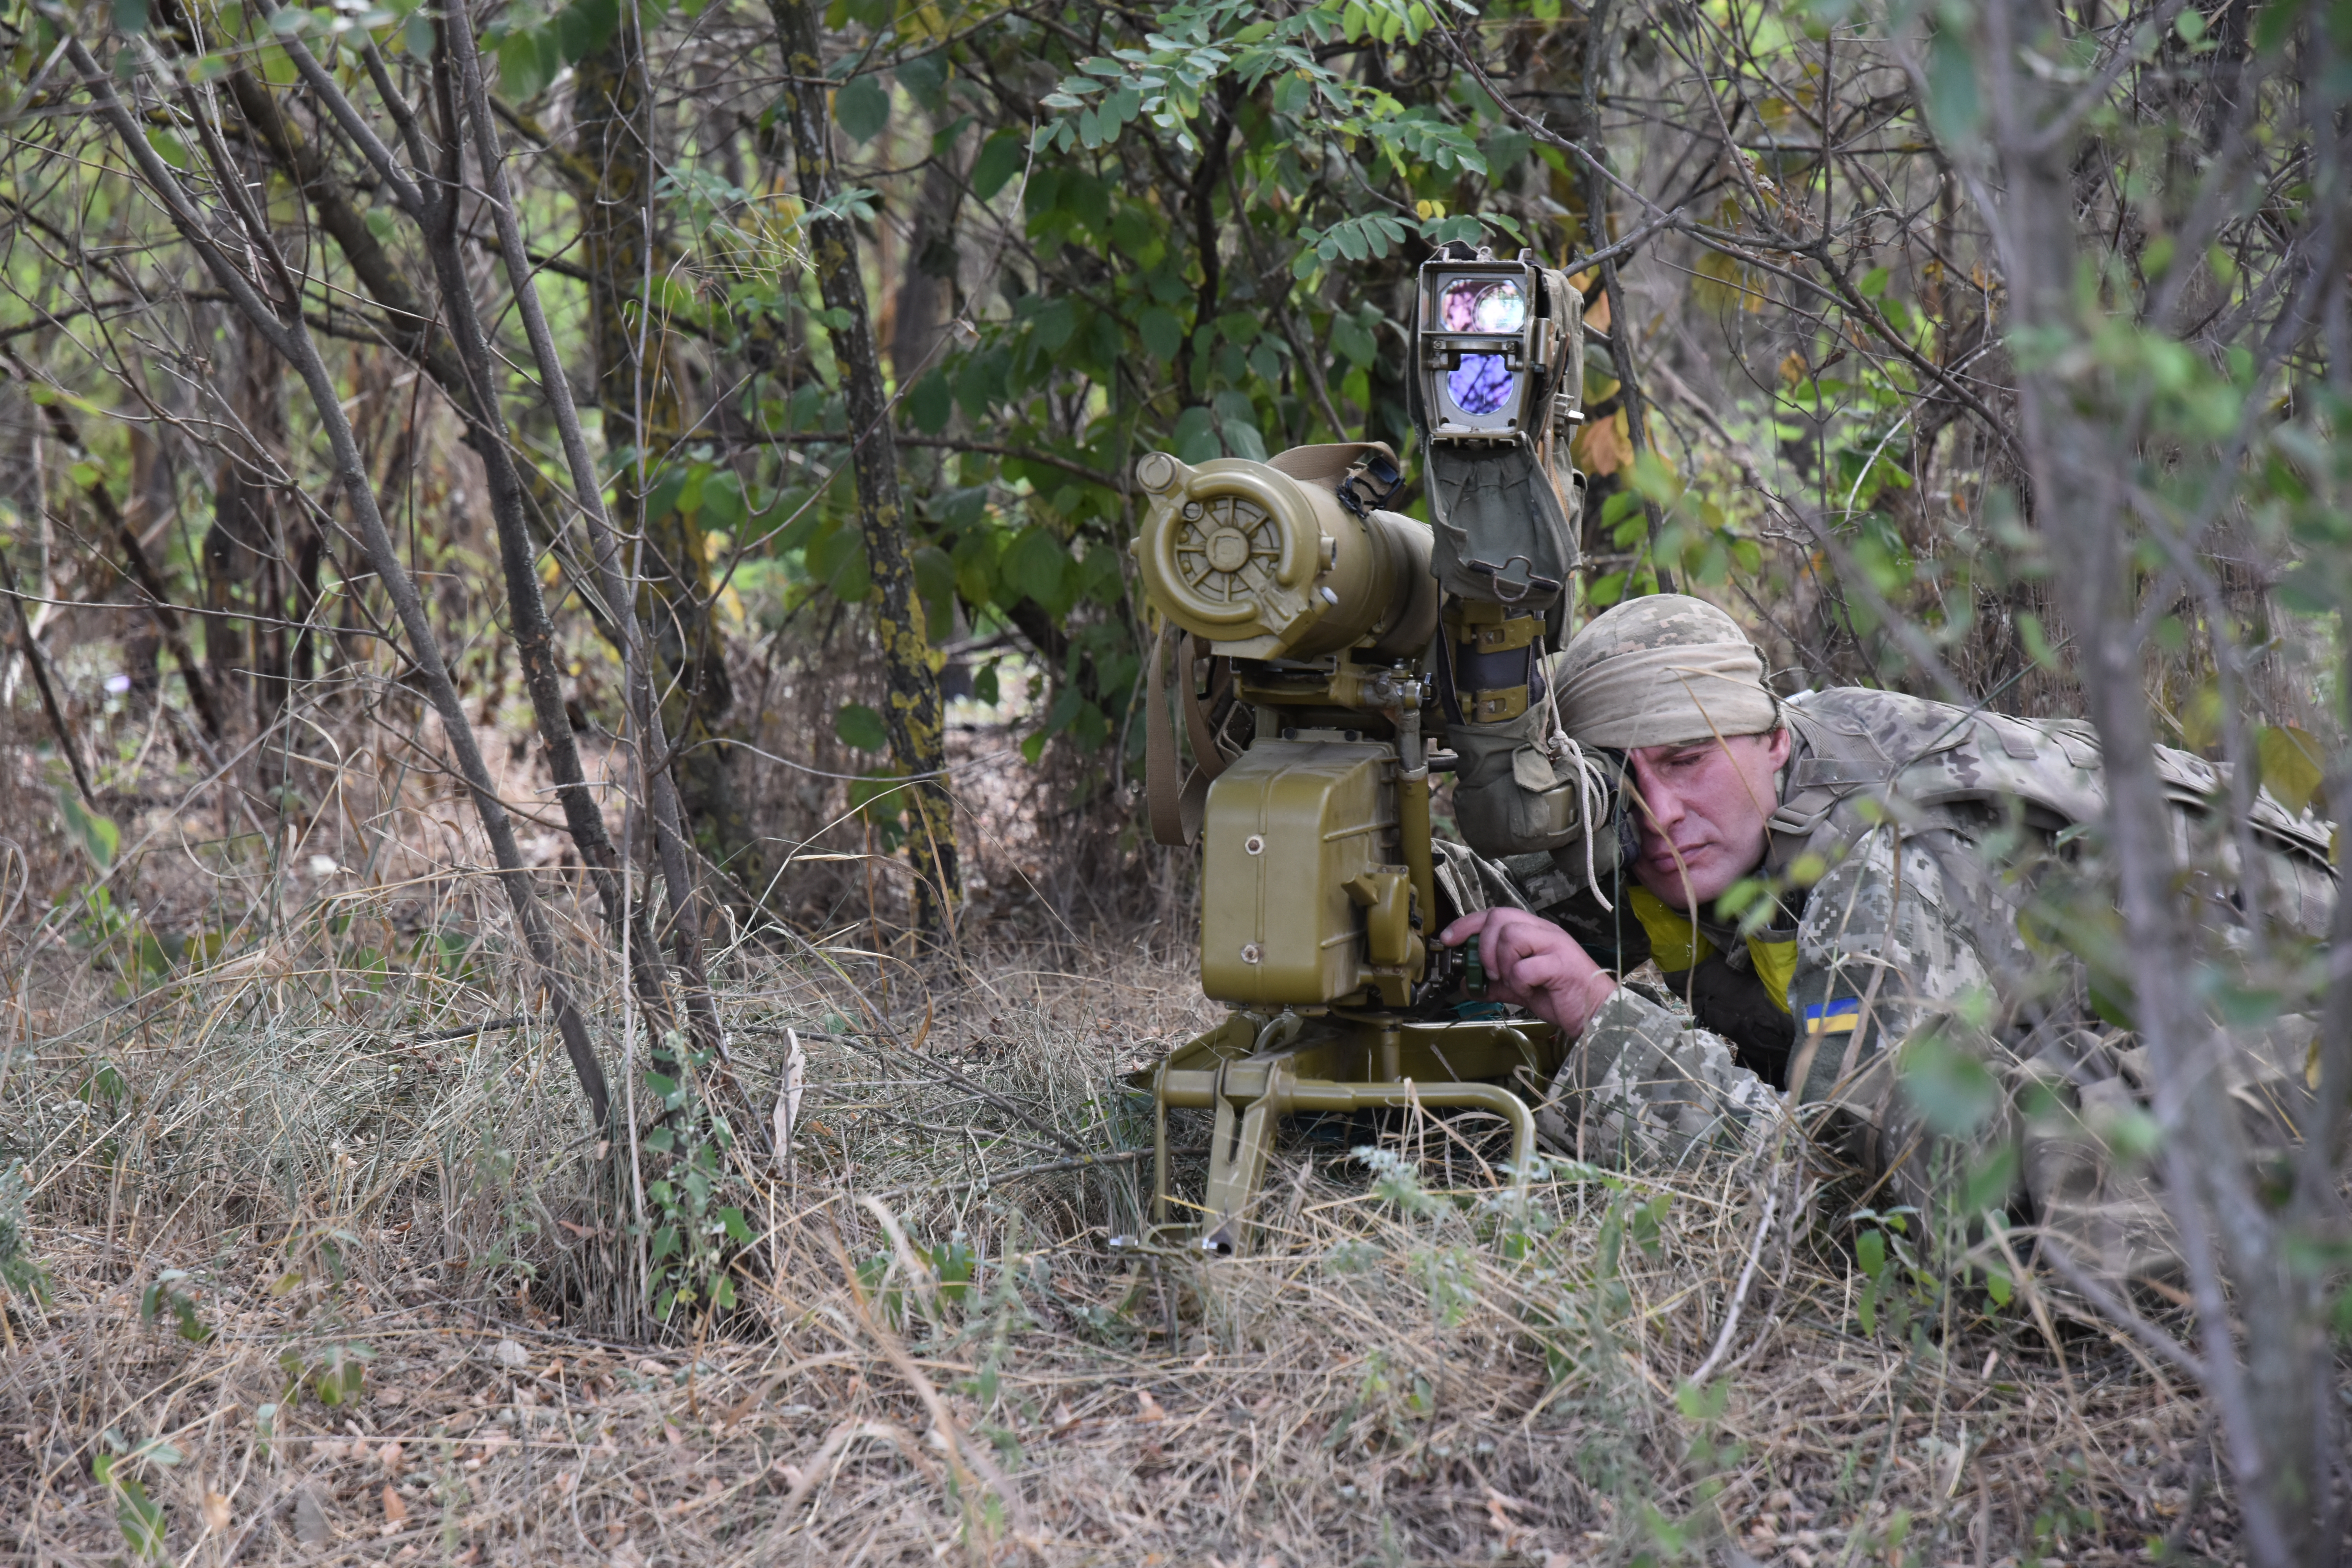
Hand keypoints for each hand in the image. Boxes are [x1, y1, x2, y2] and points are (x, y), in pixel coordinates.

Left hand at [1439, 907, 1618, 1036]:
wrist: (1594, 1013)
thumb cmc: (1561, 996)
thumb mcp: (1519, 987)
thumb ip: (1493, 983)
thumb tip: (1466, 983)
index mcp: (1534, 931)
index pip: (1494, 913)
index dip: (1467, 924)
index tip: (1448, 939)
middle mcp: (1544, 931)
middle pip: (1499, 918)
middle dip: (1484, 947)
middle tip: (1490, 972)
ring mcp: (1555, 945)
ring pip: (1511, 936)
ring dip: (1503, 964)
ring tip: (1514, 981)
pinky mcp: (1561, 964)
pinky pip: (1525, 967)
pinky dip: (1520, 983)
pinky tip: (1530, 991)